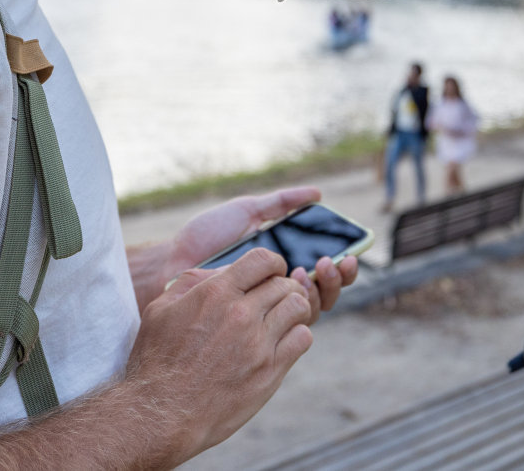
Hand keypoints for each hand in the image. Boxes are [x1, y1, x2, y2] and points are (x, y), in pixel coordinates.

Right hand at [127, 249, 314, 461]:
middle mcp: (241, 314)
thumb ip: (192, 283)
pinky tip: (283, 342)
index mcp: (215, 293)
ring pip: (299, 307)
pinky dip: (298, 335)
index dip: (272, 263)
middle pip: (284, 284)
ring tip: (282, 318)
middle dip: (283, 286)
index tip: (271, 273)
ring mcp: (258, 343)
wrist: (162, 413)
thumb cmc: (156, 361)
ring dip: (294, 309)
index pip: (263, 260)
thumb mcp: (161, 309)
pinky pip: (302, 338)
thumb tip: (224, 272)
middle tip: (275, 300)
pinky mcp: (269, 371)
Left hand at [159, 186, 357, 322]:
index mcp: (280, 266)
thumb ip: (281, 204)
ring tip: (311, 271)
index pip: (324, 272)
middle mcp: (278, 291)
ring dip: (321, 292)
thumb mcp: (247, 212)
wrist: (174, 262)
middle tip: (330, 264)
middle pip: (324, 293)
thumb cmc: (207, 237)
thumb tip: (317, 194)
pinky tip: (293, 288)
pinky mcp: (253, 330)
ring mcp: (267, 312)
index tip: (349, 253)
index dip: (343, 266)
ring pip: (311, 311)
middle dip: (337, 280)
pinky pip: (287, 327)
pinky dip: (299, 309)